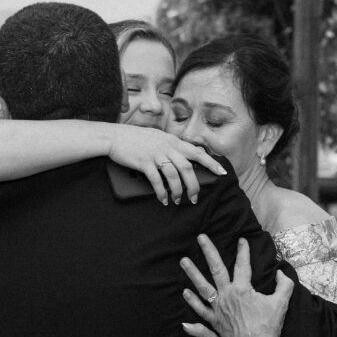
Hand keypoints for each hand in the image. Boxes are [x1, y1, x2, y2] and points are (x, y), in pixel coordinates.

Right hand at [106, 125, 225, 205]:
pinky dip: (161, 192)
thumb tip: (182, 159)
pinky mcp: (144, 162)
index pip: (197, 151)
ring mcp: (155, 154)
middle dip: (193, 185)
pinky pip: (157, 180)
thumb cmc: (135, 138)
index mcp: (172, 141)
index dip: (211, 163)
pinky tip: (163, 199)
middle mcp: (167, 146)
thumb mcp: (157, 137)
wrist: (115, 136)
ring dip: (177, 191)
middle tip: (194, 198)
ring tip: (176, 200)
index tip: (222, 172)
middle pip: (188, 168)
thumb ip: (170, 146)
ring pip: (174, 175)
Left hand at [180, 235, 293, 336]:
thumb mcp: (281, 302)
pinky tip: (185, 291)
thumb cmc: (269, 327)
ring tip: (183, 260)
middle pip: (216, 269)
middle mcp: (227, 295)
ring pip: (202, 286)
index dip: (243, 251)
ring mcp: (218, 308)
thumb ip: (284, 285)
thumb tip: (281, 273)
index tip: (242, 240)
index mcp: (243, 289)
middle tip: (200, 237)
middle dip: (209, 251)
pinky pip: (200, 309)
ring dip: (192, 272)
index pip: (242, 265)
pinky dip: (192, 300)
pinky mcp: (214, 321)